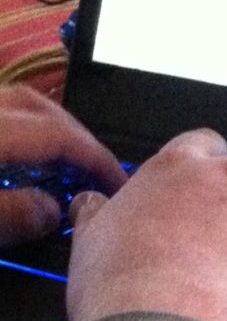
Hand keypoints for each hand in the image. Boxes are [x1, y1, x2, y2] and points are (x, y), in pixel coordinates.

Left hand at [0, 85, 125, 244]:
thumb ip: (12, 216)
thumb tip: (51, 213)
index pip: (59, 135)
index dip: (97, 159)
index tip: (120, 185)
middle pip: (38, 107)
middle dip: (76, 134)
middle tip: (96, 168)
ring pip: (14, 104)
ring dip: (45, 126)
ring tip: (60, 159)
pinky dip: (16, 129)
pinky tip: (16, 158)